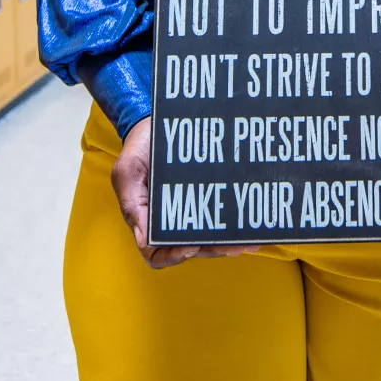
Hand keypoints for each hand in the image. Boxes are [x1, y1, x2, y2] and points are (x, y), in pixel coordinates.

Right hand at [111, 117, 258, 268]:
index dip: (174, 255)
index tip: (192, 245)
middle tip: (232, 246)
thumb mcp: (127, 172)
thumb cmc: (138, 149)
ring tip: (248, 241)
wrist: (155, 124)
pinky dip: (235, 224)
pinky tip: (253, 222)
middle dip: (212, 250)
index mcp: (146, 220)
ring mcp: (189, 211)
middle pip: (191, 249)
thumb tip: (143, 239)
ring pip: (209, 238)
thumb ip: (131, 204)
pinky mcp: (206, 198)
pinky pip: (220, 216)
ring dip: (228, 243)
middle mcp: (169, 221)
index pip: (157, 254)